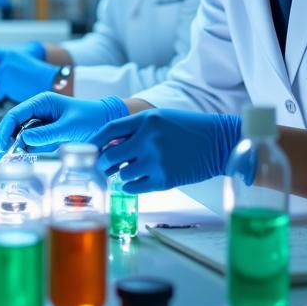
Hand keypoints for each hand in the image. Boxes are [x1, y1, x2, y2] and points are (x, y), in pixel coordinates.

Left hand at [0, 42, 49, 102]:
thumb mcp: (14, 65)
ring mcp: (3, 70)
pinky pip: (0, 94)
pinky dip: (7, 95)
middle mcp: (1, 59)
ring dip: (1, 91)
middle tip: (4, 88)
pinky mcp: (6, 81)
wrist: (48, 77)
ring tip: (16, 86)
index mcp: (1, 53)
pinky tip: (18, 90)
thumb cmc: (32, 73)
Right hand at [0, 92, 128, 160]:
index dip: (5, 128)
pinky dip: (23, 151)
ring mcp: (42, 124)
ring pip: (19, 135)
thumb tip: (23, 139)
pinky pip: (30, 143)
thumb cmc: (92, 119)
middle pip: (14, 125)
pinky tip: (19, 160)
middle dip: (4, 139)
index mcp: (42, 102)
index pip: (16, 114)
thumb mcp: (69, 126)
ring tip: (5, 160)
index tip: (2, 144)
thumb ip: (47, 133)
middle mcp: (38, 112)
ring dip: (12, 147)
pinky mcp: (47, 136)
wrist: (108, 123)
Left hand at [94, 109, 241, 191]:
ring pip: (122, 173)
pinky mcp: (165, 180)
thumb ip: (134, 129)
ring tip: (130, 170)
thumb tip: (107, 146)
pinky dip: (131, 186)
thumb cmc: (186, 129)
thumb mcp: (159, 119)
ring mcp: (156, 161)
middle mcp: (148, 139)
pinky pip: (134, 187)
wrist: (218, 142)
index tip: (88, 149)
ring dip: (121, 174)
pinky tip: (137, 180)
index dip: (94, 141)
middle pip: (110, 156)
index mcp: (146, 120)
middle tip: (103, 166)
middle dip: (103, 163)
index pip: (108, 130)